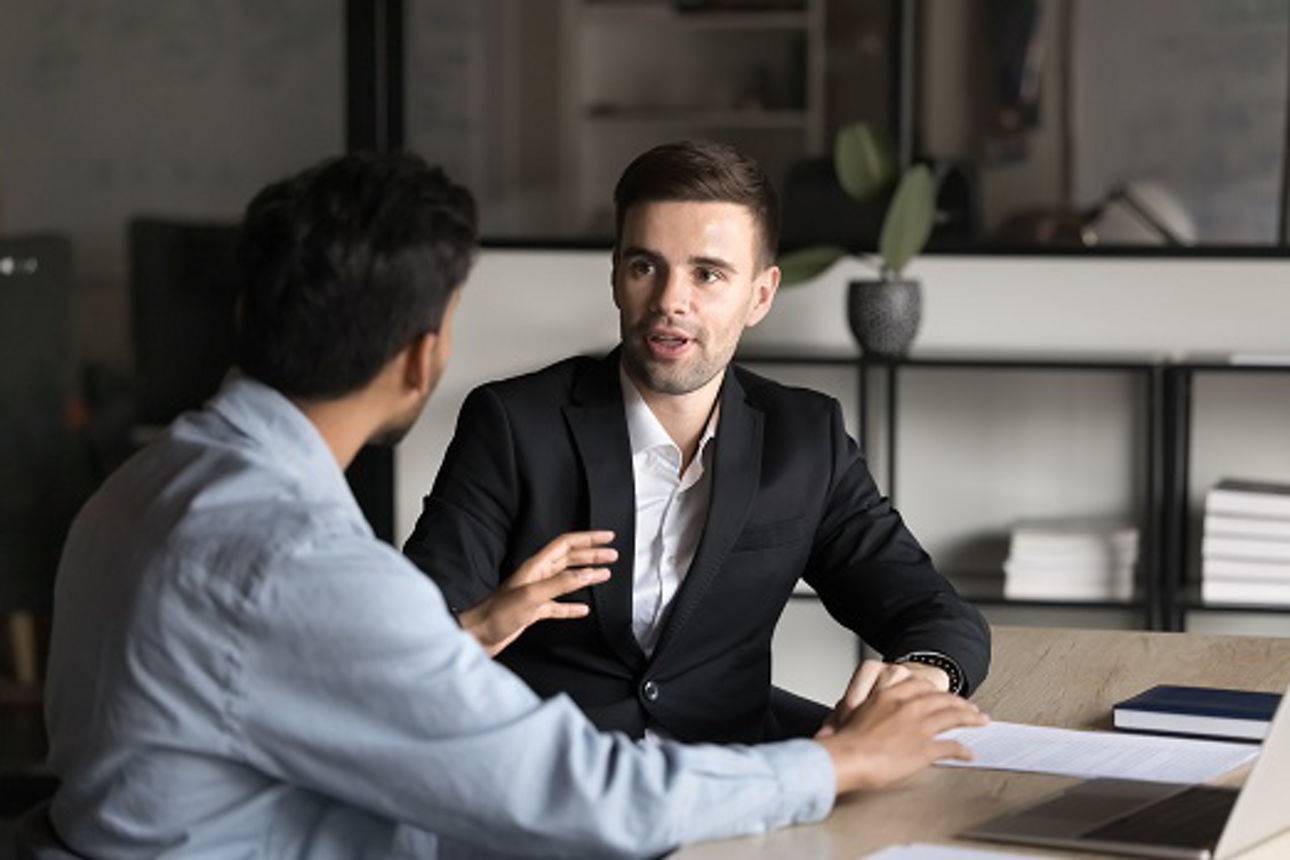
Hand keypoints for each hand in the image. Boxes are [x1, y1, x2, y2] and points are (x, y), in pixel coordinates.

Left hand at [458, 531, 615, 656]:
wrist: (478, 635)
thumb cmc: (497, 614)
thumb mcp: (533, 595)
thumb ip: (561, 583)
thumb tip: (588, 573)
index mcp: (536, 566)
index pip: (567, 544)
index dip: (588, 538)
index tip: (607, 537)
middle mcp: (537, 576)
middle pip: (570, 559)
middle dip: (592, 554)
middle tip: (612, 554)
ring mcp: (536, 593)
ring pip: (567, 579)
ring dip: (586, 576)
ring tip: (604, 574)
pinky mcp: (534, 610)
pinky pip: (559, 605)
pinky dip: (573, 606)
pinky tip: (583, 609)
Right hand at [815, 666, 988, 792]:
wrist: (843, 757)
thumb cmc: (844, 742)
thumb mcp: (855, 715)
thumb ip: (870, 711)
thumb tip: (869, 715)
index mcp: (890, 695)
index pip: (921, 686)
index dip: (936, 690)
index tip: (942, 693)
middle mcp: (908, 707)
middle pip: (942, 699)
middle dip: (960, 702)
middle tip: (970, 706)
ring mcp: (917, 727)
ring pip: (952, 716)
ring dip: (969, 718)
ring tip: (980, 720)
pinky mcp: (923, 749)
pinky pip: (950, 747)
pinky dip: (962, 750)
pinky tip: (968, 753)